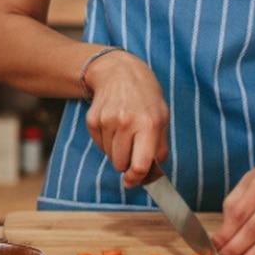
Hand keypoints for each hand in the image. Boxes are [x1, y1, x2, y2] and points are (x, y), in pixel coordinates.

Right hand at [83, 50, 168, 186]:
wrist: (118, 72)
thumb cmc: (145, 97)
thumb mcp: (162, 118)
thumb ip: (159, 148)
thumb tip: (152, 174)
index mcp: (148, 124)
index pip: (140, 164)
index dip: (136, 178)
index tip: (133, 182)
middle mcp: (126, 123)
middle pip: (121, 164)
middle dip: (127, 164)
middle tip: (133, 151)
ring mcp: (106, 121)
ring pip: (110, 156)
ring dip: (117, 152)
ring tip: (124, 133)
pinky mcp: (92, 120)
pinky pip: (99, 145)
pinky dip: (107, 142)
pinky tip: (114, 126)